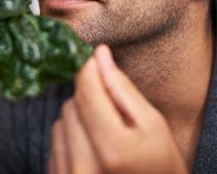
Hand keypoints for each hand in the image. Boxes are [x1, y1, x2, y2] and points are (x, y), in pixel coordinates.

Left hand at [48, 45, 187, 173]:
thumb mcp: (153, 125)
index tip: (95, 56)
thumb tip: (100, 54)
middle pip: (72, 105)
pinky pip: (55, 142)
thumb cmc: (161, 164)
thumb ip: (122, 89)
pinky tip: (93, 147)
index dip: (89, 69)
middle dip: (90, 97)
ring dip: (79, 117)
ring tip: (105, 132)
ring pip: (61, 121)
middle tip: (113, 109)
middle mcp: (83, 168)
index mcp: (112, 150)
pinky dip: (71, 136)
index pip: (87, 93)